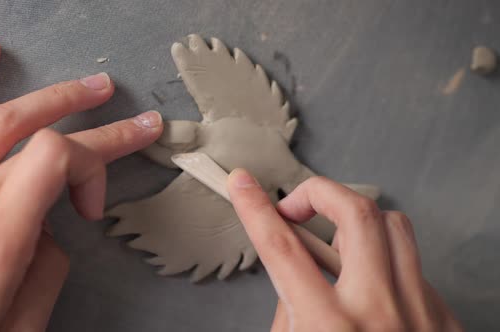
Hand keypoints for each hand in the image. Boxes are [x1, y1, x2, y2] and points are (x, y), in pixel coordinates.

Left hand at [0, 37, 162, 330]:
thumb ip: (46, 267)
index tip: (90, 211)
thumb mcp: (20, 325)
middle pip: (41, 138)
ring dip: (54, 97)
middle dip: (102, 129)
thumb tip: (49, 225)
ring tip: (92, 86)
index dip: (93, 169)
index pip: (58, 159)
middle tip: (140, 123)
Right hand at [227, 169, 461, 330]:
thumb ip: (291, 313)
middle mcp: (379, 314)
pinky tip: (369, 284)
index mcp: (329, 328)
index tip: (242, 184)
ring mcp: (420, 314)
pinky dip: (384, 262)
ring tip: (334, 239)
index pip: (281, 248)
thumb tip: (296, 274)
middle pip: (355, 214)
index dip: (255, 208)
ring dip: (356, 220)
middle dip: (318, 193)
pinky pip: (413, 267)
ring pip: (395, 226)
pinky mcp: (445, 321)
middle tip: (296, 206)